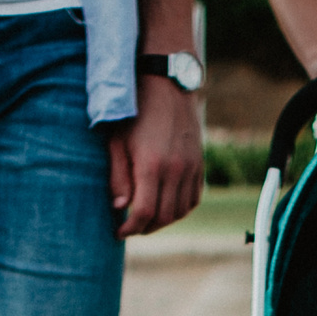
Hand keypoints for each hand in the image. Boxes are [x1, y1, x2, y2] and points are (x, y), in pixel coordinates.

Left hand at [107, 74, 202, 236]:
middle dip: (145, 228)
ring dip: (164, 221)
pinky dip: (181, 209)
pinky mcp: (200, 163)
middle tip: (131, 227)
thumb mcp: (117, 141)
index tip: (119, 232)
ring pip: (181, 211)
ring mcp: (191, 167)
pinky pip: (194, 198)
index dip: (131, 228)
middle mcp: (175, 169)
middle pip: (164, 217)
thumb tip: (120, 207)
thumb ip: (118, 176)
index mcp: (151, 165)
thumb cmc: (136, 110)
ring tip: (147, 218)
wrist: (168, 83)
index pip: (144, 212)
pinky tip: (166, 205)